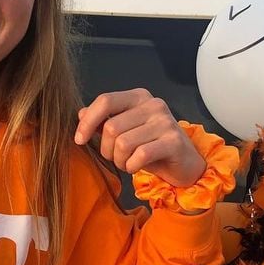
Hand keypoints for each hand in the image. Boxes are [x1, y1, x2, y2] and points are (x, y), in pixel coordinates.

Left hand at [75, 89, 206, 187]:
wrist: (184, 164)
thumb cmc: (152, 147)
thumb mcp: (125, 132)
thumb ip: (104, 121)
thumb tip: (81, 114)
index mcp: (139, 97)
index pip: (105, 101)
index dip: (87, 122)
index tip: (79, 140)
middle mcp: (153, 105)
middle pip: (111, 127)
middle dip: (106, 149)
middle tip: (115, 158)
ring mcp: (165, 122)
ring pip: (123, 143)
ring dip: (119, 160)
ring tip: (127, 163)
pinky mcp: (174, 141)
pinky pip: (140, 155)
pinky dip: (132, 166)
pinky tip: (136, 167)